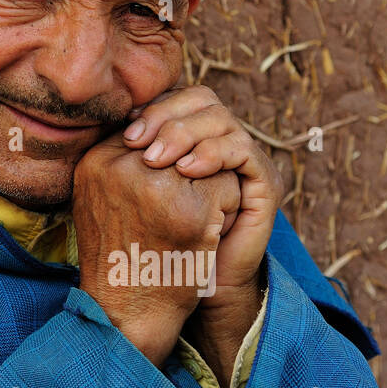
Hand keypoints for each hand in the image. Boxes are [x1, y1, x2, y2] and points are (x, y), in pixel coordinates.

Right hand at [72, 131, 240, 366]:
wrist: (127, 312)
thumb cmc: (120, 254)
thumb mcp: (101, 196)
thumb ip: (121, 158)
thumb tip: (151, 117)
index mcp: (96, 161)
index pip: (148, 126)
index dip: (165, 156)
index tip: (156, 193)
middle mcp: (122, 168)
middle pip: (180, 138)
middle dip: (188, 169)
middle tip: (174, 211)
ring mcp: (157, 187)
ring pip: (208, 160)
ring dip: (210, 189)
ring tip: (190, 222)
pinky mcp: (191, 211)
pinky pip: (228, 187)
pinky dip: (226, 212)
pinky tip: (205, 236)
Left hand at [121, 85, 281, 310]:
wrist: (193, 289)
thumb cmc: (155, 243)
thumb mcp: (136, 189)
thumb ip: (135, 152)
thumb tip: (120, 117)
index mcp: (194, 138)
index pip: (179, 97)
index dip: (154, 108)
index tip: (127, 130)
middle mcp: (222, 142)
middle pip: (201, 98)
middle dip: (165, 116)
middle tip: (137, 142)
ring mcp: (246, 161)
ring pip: (220, 118)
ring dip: (184, 133)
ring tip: (157, 160)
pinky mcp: (266, 182)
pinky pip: (241, 149)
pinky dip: (212, 154)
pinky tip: (187, 171)